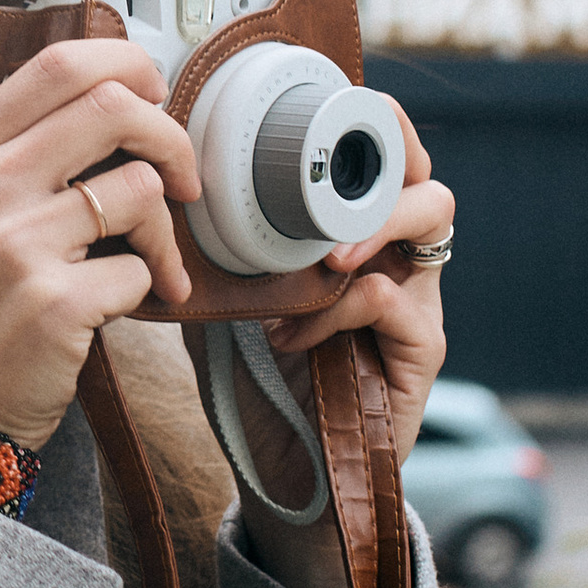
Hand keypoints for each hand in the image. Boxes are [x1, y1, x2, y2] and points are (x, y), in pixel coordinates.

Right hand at [0, 37, 203, 450]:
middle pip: (113, 109)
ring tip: (154, 258)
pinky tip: (124, 306)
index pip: (55, 68)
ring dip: (165, 228)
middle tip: (181, 174)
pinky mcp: (55, 302)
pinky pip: (140, 270)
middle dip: (169, 136)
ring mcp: (18, 246)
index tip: (151, 95)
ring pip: (140, 191)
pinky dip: (147, 289)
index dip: (124, 64)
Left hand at [186, 104, 453, 587]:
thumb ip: (215, 252)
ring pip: (431, 219)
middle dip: (385, 157)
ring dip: (371, 224)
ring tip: (323, 259)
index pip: (385, 159)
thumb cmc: (259, 381)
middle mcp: (399, 261)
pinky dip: (337, 308)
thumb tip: (155, 195)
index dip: (369, 123)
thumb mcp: (226, 300)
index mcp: (360, 240)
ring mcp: (419, 303)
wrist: (288, 476)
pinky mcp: (421, 351)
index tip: (324, 110)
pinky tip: (290, 335)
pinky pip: (391, 300)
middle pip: (424, 173)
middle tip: (330, 174)